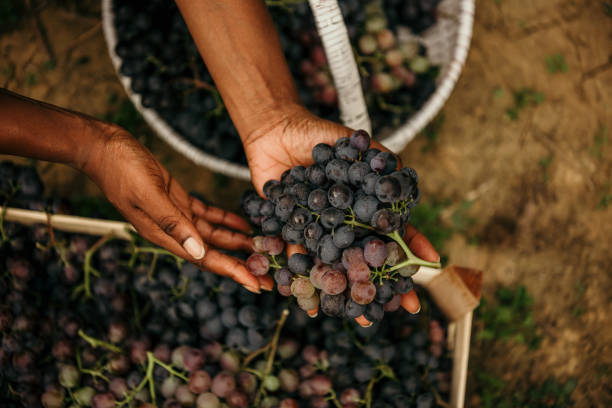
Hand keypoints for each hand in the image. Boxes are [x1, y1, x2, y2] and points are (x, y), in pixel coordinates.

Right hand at [82, 126, 271, 292]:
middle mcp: (173, 230)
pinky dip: (227, 220)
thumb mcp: (148, 194)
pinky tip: (245, 225)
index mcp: (164, 234)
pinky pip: (208, 215)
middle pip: (214, 253)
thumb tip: (198, 252)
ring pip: (214, 235)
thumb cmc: (121, 169)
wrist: (105, 148)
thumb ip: (172, 223)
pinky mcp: (179, 200)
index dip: (232, 271)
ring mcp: (177, 215)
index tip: (255, 284)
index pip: (205, 259)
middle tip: (270, 277)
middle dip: (242, 264)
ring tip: (264, 249)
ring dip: (238, 243)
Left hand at [245, 106, 438, 321]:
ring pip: (335, 265)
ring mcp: (318, 230)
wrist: (273, 132)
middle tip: (397, 308)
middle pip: (366, 257)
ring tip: (355, 315)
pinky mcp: (290, 231)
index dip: (410, 249)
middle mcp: (343, 224)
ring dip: (345, 290)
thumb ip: (378, 158)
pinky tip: (311, 302)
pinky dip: (302, 279)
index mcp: (362, 207)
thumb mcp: (353, 143)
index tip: (429, 268)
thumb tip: (404, 174)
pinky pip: (297, 258)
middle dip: (382, 282)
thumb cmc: (317, 136)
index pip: (392, 231)